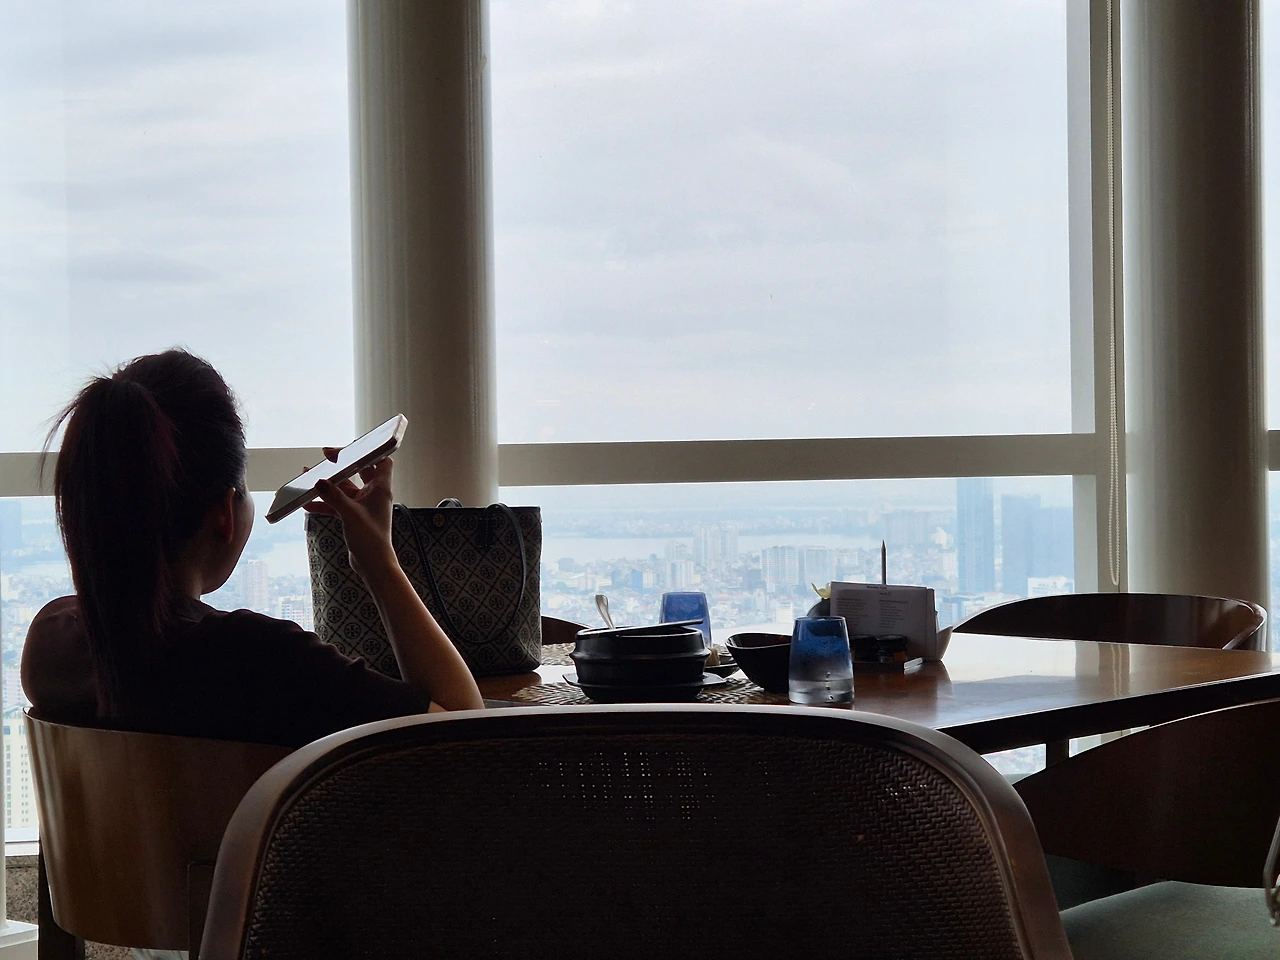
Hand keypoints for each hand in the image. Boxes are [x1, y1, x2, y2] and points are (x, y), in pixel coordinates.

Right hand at [303, 449, 397, 579]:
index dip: (367, 452)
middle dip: (341, 466)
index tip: (348, 450)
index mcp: (381, 489)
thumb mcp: (349, 514)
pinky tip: (308, 504)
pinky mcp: (355, 517)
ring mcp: (364, 506)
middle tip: (325, 460)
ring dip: (328, 486)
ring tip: (308, 480)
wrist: (373, 564)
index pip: (381, 460)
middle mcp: (374, 495)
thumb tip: (319, 481)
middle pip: (358, 472)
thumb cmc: (371, 540)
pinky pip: (338, 505)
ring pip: (344, 490)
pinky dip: (325, 504)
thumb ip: (334, 496)